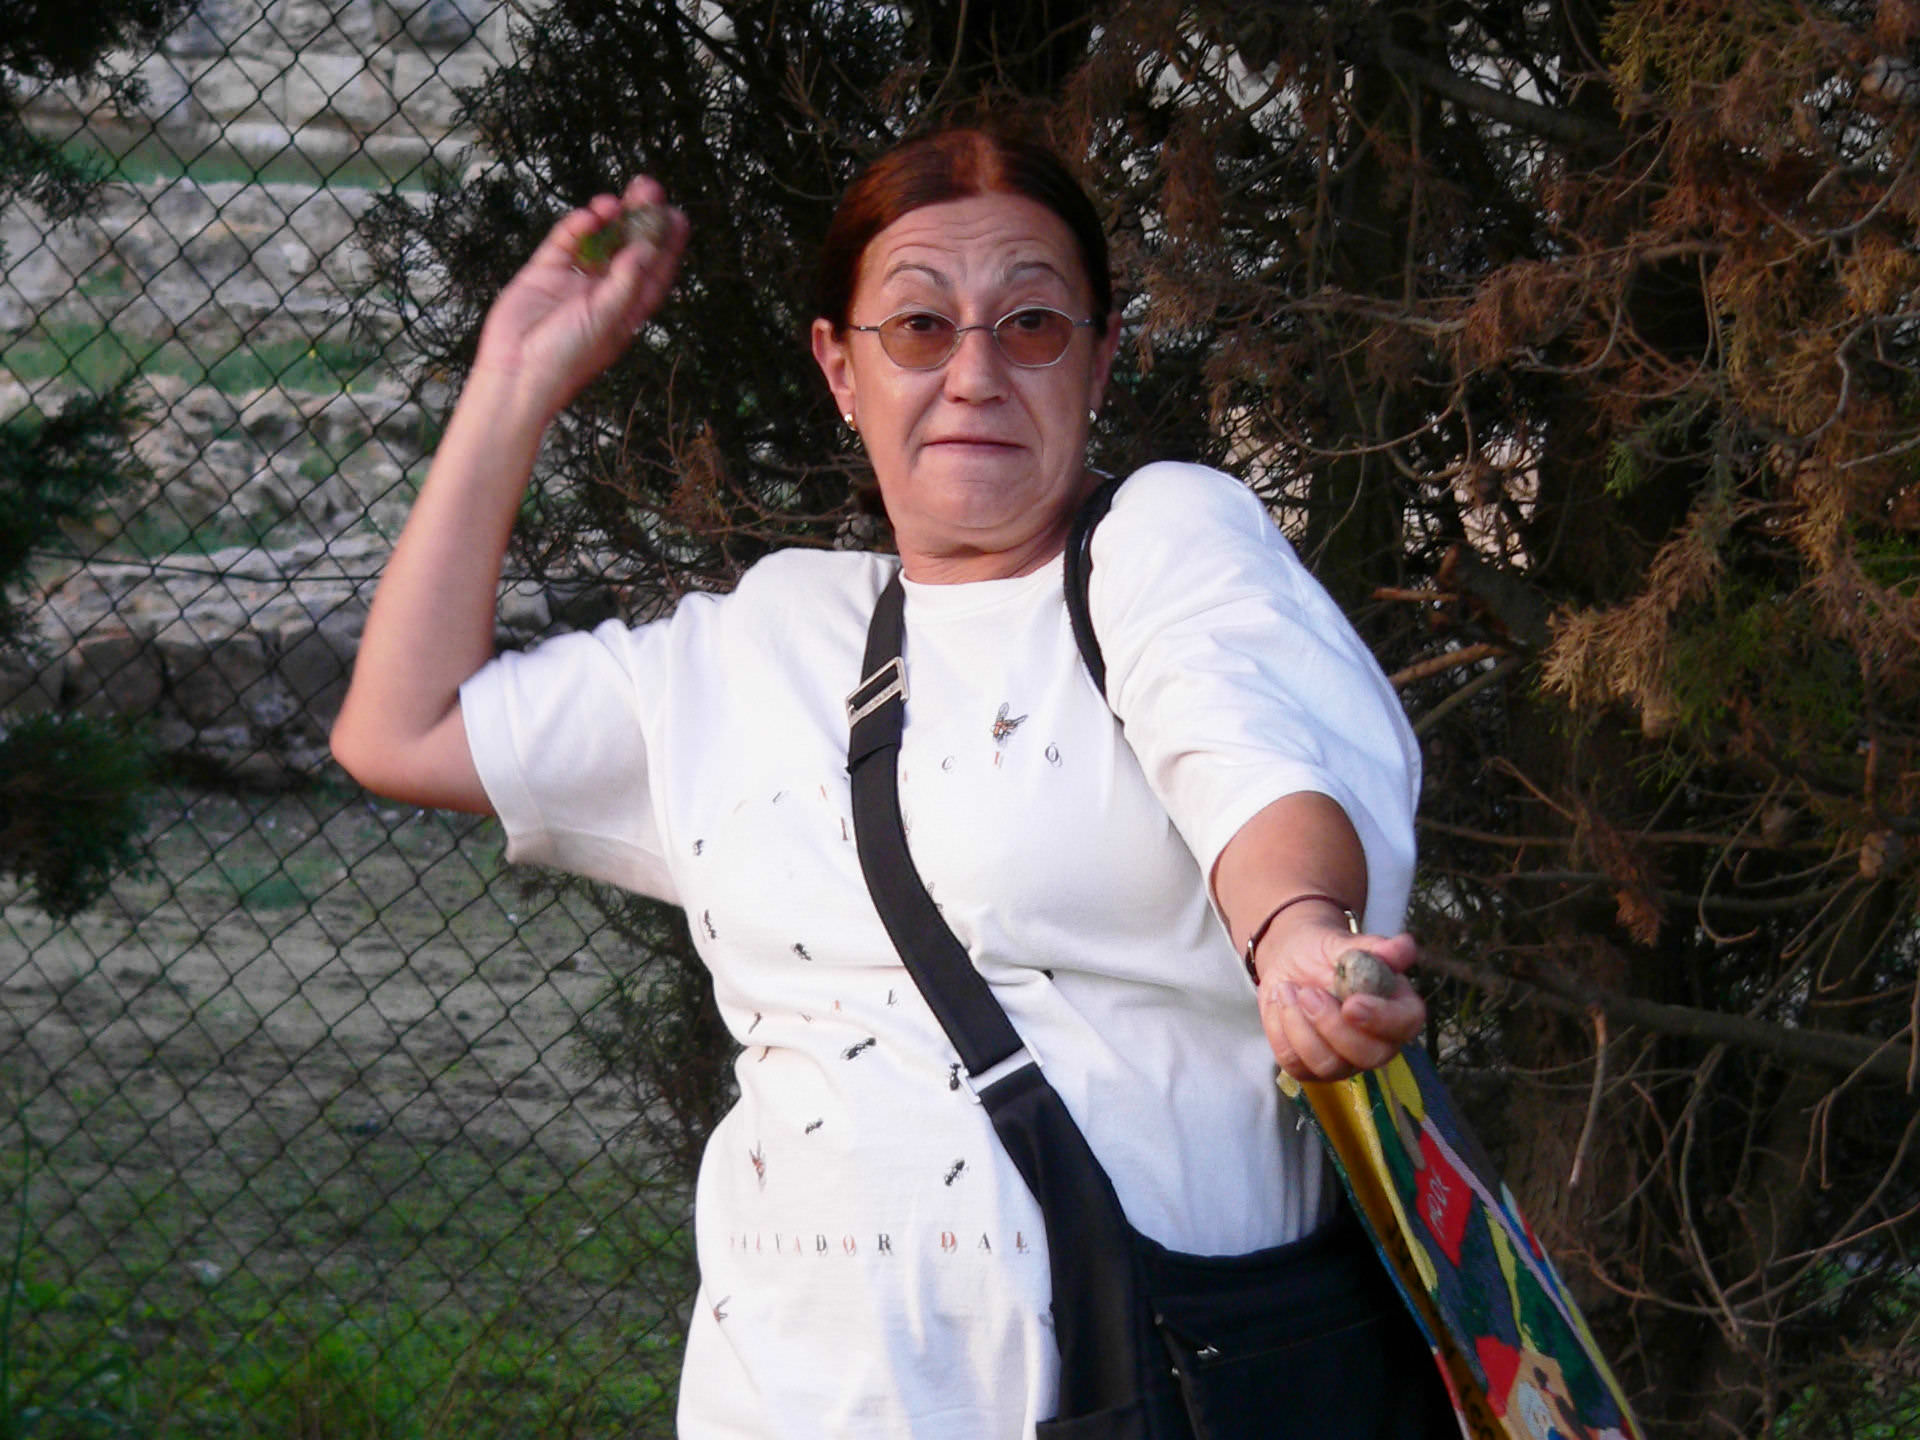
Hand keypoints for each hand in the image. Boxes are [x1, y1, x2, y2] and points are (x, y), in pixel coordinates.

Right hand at [471, 176, 688, 419]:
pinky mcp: (544, 272)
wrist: (517, 372)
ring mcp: (574, 281)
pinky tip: (588, 215)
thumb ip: (626, 283)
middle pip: (628, 247)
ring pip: (597, 240)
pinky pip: (564, 242)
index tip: (678, 216)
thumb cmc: (567, 359)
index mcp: (627, 310)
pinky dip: (576, 227)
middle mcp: (604, 292)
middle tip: (648, 187)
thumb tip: (647, 249)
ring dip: (608, 218)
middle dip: (639, 218)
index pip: (654, 271)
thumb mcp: (606, 320)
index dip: (667, 244)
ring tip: (616, 199)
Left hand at [1251, 915, 1423, 1081]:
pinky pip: (1295, 1063)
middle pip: (1367, 1056)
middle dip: (1332, 1025)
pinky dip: (1280, 1030)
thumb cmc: (1326, 953)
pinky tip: (1280, 1003)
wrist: (1292, 960)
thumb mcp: (1346, 944)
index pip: (1404, 1025)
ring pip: (1328, 1065)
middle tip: (1308, 992)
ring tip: (1288, 990)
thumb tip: (1404, 946)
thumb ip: (1374, 949)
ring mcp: (1344, 1060)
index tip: (1351, 1003)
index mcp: (1397, 1009)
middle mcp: (1377, 1042)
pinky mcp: (1311, 1068)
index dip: (1380, 1018)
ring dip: (1300, 1026)